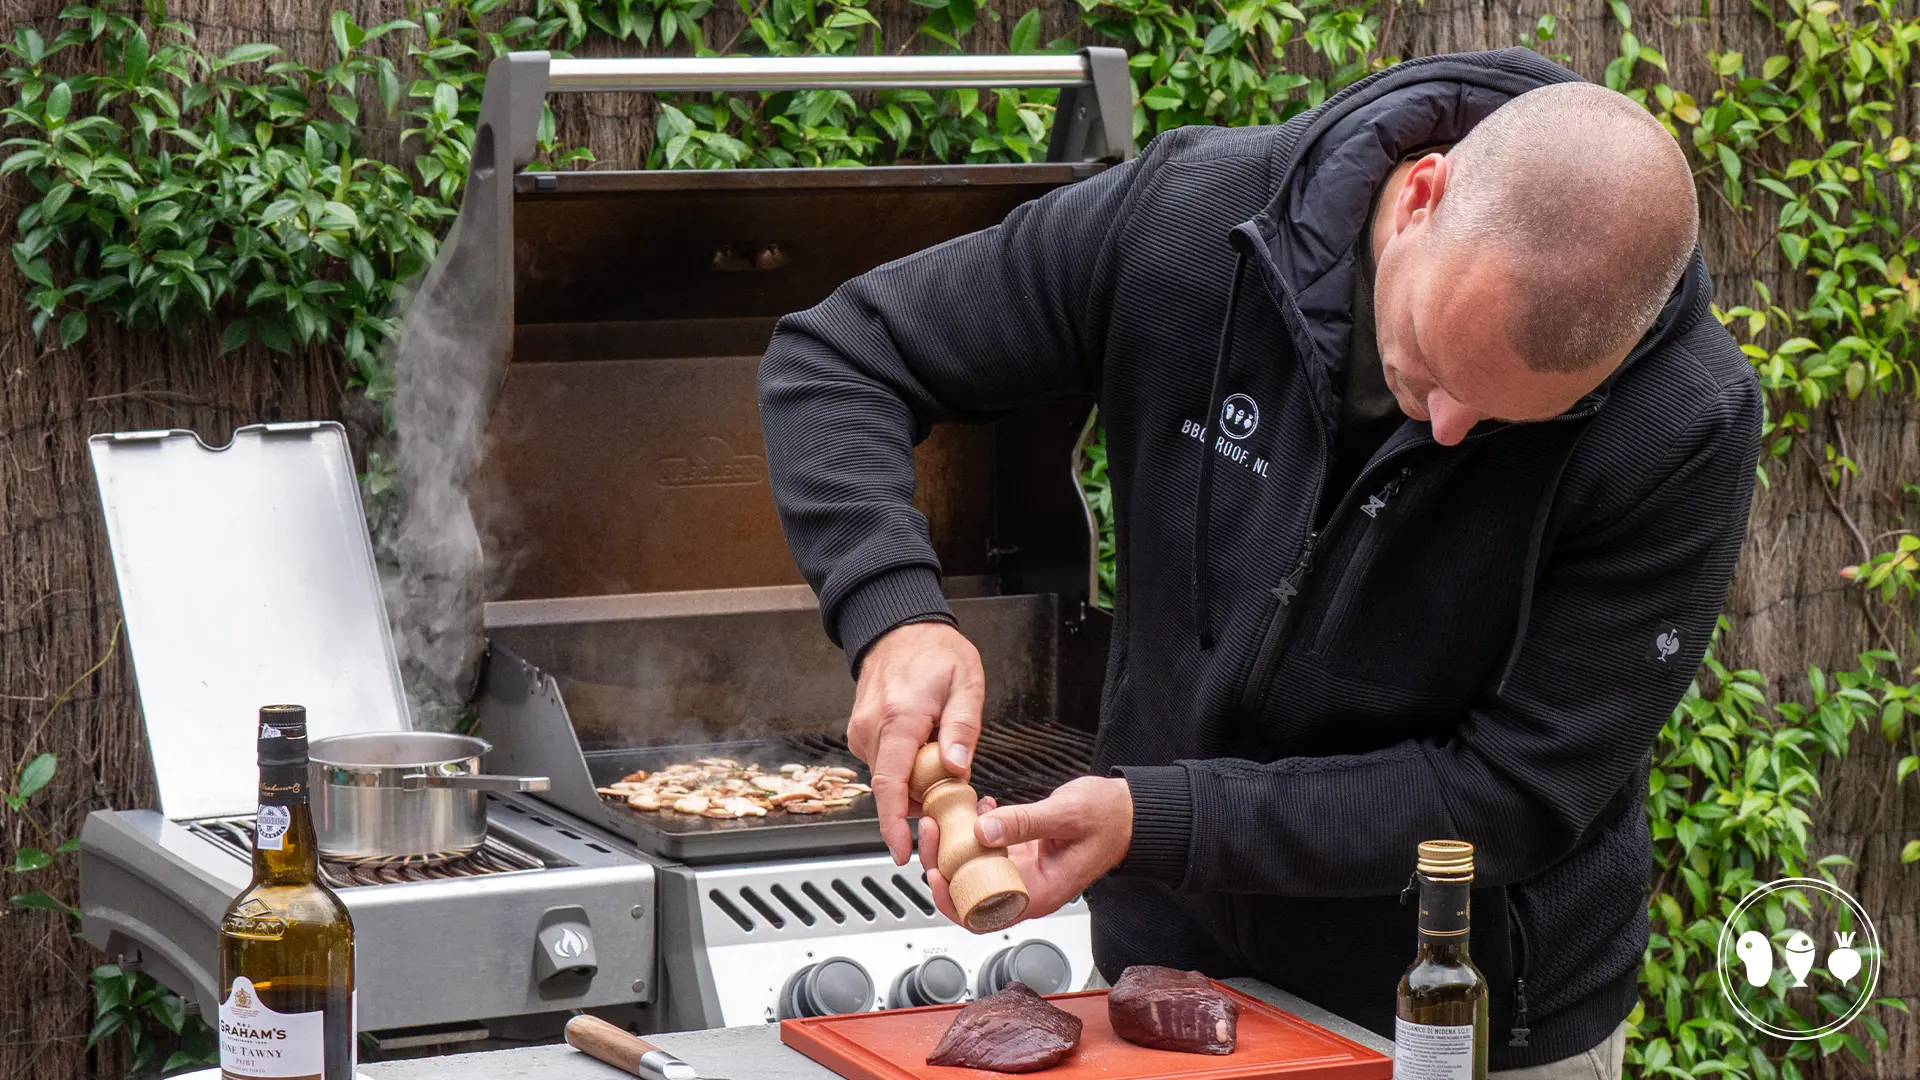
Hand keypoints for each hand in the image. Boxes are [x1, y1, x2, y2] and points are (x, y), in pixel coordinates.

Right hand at [848, 621, 983, 863]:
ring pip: (890, 777)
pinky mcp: (861, 732)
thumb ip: (962, 729)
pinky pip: (884, 763)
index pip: (890, 785)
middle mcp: (872, 729)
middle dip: (919, 802)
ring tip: (941, 759)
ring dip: (915, 781)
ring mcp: (862, 731)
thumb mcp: (966, 684)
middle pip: (893, 788)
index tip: (902, 851)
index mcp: (898, 720)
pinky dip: (905, 767)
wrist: (898, 627)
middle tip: (951, 794)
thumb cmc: (935, 651)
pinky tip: (923, 749)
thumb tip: (957, 768)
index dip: (894, 824)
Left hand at [916, 776, 1132, 926]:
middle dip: (944, 863)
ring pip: (974, 870)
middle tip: (933, 830)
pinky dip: (976, 830)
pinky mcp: (1020, 855)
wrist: (1127, 812)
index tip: (935, 871)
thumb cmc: (1109, 819)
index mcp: (1039, 894)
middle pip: (969, 892)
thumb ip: (1024, 823)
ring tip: (945, 816)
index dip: (952, 900)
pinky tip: (980, 807)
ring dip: (954, 846)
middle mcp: (1026, 889)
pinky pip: (987, 850)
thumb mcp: (1066, 814)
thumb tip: (981, 831)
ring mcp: (1022, 873)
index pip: (983, 915)